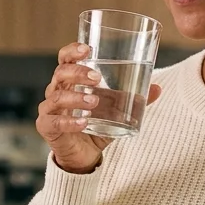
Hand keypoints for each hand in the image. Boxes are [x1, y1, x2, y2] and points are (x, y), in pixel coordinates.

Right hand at [37, 43, 161, 173]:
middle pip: (60, 73)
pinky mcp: (47, 128)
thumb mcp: (116, 110)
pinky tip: (84, 123)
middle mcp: (56, 91)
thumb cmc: (95, 124)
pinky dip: (69, 122)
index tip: (87, 49)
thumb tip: (157, 88)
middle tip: (96, 77)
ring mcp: (50, 109)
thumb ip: (133, 99)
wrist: (84, 155)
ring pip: (57, 97)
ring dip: (76, 97)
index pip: (64, 59)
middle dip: (77, 72)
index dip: (72, 51)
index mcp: (70, 81)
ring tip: (94, 102)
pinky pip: (54, 122)